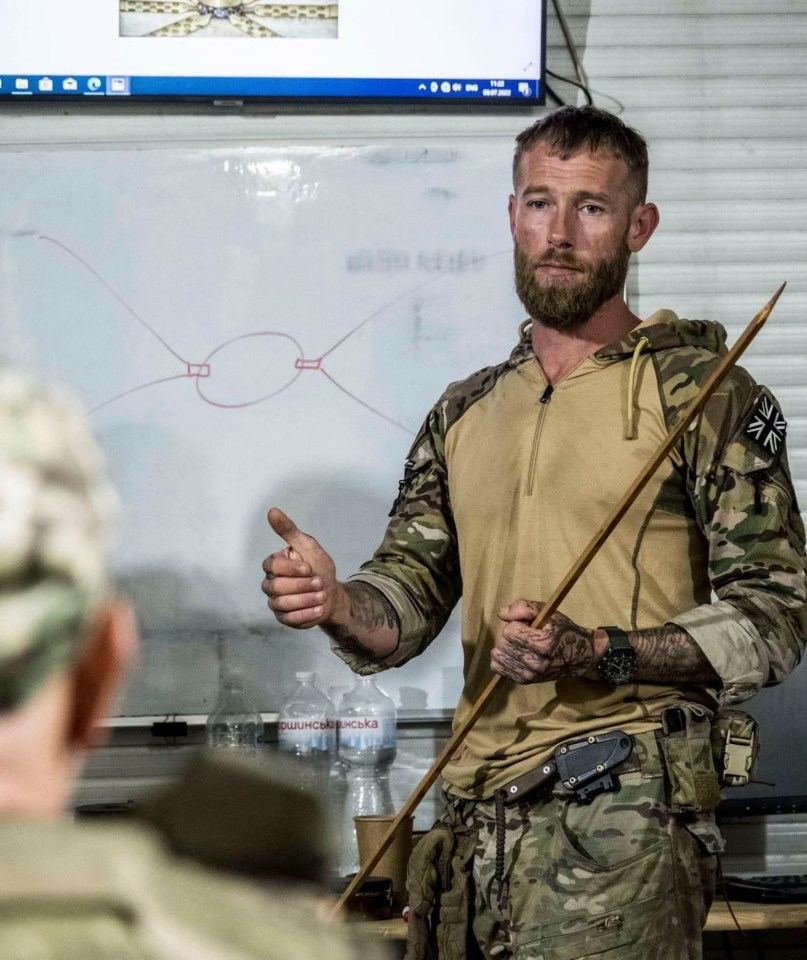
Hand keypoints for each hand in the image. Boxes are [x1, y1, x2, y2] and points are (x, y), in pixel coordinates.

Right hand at [262, 508, 344, 628]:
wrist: (332, 593)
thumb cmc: (319, 567)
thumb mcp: (308, 546)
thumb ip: (289, 530)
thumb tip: (272, 510)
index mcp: (274, 565)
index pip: (272, 565)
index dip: (291, 568)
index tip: (309, 567)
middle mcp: (270, 583)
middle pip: (277, 586)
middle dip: (302, 585)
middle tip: (319, 582)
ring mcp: (275, 602)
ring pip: (282, 603)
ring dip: (306, 599)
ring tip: (322, 596)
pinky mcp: (283, 618)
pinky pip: (289, 619)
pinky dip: (306, 614)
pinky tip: (319, 608)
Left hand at [490, 599, 601, 682]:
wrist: (579, 657)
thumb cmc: (563, 631)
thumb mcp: (548, 612)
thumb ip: (524, 607)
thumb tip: (501, 614)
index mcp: (544, 643)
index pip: (509, 630)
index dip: (516, 623)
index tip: (527, 625)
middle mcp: (536, 663)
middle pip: (502, 643)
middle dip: (508, 634)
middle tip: (523, 633)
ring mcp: (530, 674)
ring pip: (498, 655)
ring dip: (505, 646)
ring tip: (519, 644)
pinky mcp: (525, 681)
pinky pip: (498, 667)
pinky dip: (502, 658)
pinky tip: (513, 653)